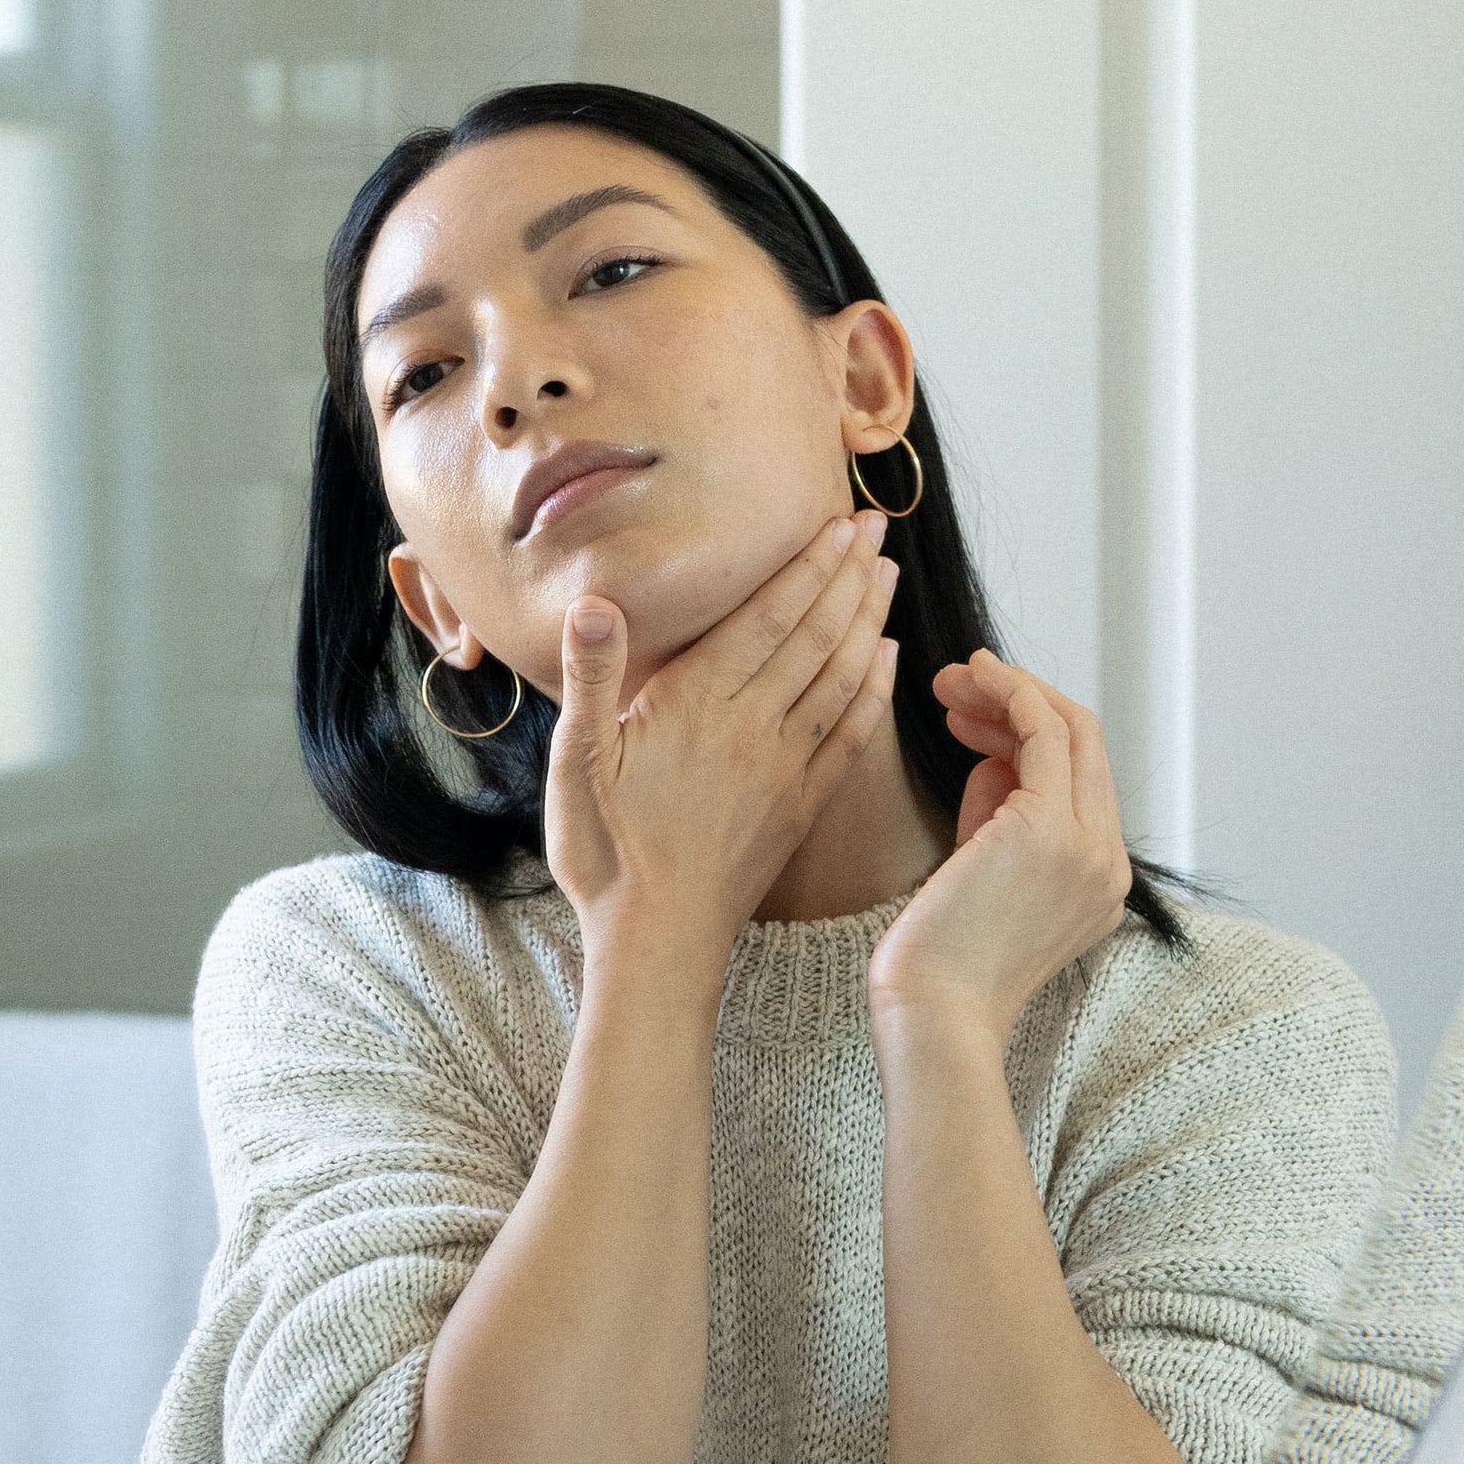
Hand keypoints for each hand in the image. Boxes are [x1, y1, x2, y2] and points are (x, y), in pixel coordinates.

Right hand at [542, 507, 899, 958]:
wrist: (656, 940)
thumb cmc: (605, 854)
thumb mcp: (576, 763)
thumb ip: (593, 677)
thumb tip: (596, 602)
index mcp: (698, 704)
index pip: (766, 617)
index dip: (807, 566)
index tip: (841, 524)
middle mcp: (752, 725)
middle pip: (813, 634)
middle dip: (847, 576)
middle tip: (876, 528)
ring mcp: (784, 766)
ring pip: (840, 676)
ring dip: (867, 621)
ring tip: (887, 577)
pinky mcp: (800, 806)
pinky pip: (850, 737)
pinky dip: (874, 693)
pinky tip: (888, 663)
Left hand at [867, 649, 1130, 1044]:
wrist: (934, 1016)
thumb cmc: (939, 962)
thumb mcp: (979, 873)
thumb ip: (997, 812)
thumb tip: (997, 754)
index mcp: (1098, 881)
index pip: (1080, 779)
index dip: (1027, 733)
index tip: (968, 718)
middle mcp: (1107, 862)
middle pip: (1085, 744)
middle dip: (1018, 699)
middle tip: (956, 682)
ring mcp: (1086, 845)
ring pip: (1069, 729)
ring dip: (1008, 691)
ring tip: (950, 680)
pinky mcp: (1050, 830)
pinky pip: (1042, 733)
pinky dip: (1008, 696)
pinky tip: (965, 687)